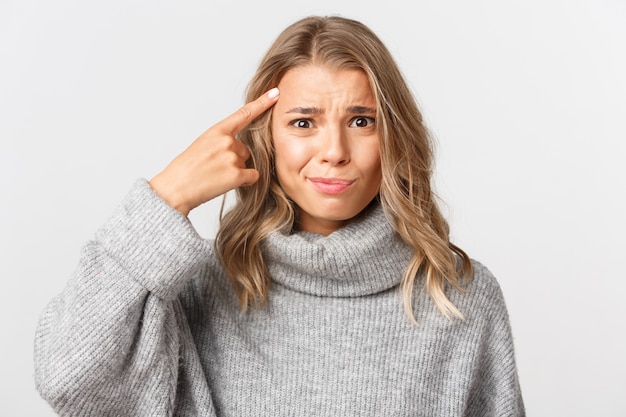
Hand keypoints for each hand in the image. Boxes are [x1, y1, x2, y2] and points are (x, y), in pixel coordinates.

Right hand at [149, 88, 279, 215]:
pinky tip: (225, 183)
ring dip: (237, 172)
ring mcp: (232, 157)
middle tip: (214, 168)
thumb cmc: (186, 169)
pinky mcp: (236, 174)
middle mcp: (226, 141)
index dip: (261, 103)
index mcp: (216, 131)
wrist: (175, 188)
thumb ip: (221, 141)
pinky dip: (244, 182)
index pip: (243, 114)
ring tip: (216, 176)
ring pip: (247, 164)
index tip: (275, 93)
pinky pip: (252, 176)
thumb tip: (241, 149)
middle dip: (235, 160)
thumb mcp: (202, 145)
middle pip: (245, 150)